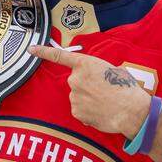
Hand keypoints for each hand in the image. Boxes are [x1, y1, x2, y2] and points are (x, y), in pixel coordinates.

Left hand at [29, 45, 150, 135]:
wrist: (131, 110)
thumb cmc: (126, 88)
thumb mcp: (113, 70)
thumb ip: (96, 70)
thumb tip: (93, 78)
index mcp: (85, 64)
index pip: (60, 56)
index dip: (43, 52)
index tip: (31, 49)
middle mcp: (75, 79)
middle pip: (76, 81)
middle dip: (86, 85)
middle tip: (104, 90)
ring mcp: (74, 96)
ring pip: (78, 96)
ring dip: (88, 99)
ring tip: (105, 102)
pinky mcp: (76, 111)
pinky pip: (80, 110)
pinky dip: (89, 112)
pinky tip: (101, 112)